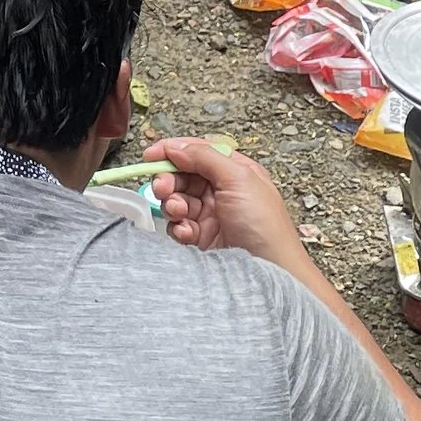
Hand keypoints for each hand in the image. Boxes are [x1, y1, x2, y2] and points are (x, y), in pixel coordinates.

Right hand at [146, 138, 305, 265]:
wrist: (270, 273)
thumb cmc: (265, 227)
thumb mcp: (239, 179)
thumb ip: (206, 157)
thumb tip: (177, 147)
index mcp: (235, 172)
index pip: (199, 152)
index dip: (174, 151)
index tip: (151, 155)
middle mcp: (223, 192)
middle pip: (184, 176)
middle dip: (169, 180)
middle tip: (163, 187)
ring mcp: (212, 216)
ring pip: (178, 201)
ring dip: (172, 204)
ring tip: (178, 212)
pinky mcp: (202, 239)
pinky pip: (179, 226)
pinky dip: (178, 227)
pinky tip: (188, 233)